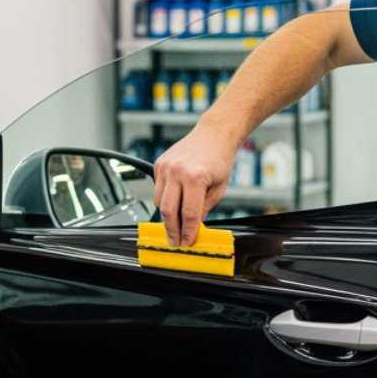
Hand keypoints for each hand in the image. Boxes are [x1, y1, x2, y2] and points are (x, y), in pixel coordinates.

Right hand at [152, 126, 235, 246]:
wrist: (213, 135)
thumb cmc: (219, 160)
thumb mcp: (219, 189)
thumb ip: (204, 209)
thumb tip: (192, 228)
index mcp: (195, 177)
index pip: (189, 214)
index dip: (188, 232)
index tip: (187, 242)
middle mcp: (177, 171)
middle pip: (168, 211)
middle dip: (172, 230)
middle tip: (175, 241)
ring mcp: (165, 167)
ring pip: (159, 202)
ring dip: (167, 216)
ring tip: (177, 224)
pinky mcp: (158, 164)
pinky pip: (157, 190)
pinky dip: (164, 199)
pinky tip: (175, 201)